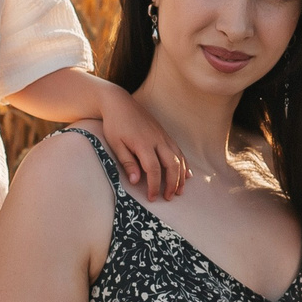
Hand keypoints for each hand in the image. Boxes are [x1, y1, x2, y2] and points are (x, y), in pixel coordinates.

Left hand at [96, 83, 188, 200]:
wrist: (120, 103)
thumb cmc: (115, 125)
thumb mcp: (116, 144)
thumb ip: (127, 163)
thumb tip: (136, 181)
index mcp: (143, 144)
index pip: (154, 169)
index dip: (154, 186)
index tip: (152, 198)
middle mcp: (157, 140)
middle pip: (172, 165)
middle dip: (172, 184)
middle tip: (169, 198)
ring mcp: (163, 136)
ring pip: (178, 158)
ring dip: (181, 176)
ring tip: (180, 191)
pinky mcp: (165, 134)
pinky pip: (178, 151)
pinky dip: (184, 164)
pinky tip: (186, 174)